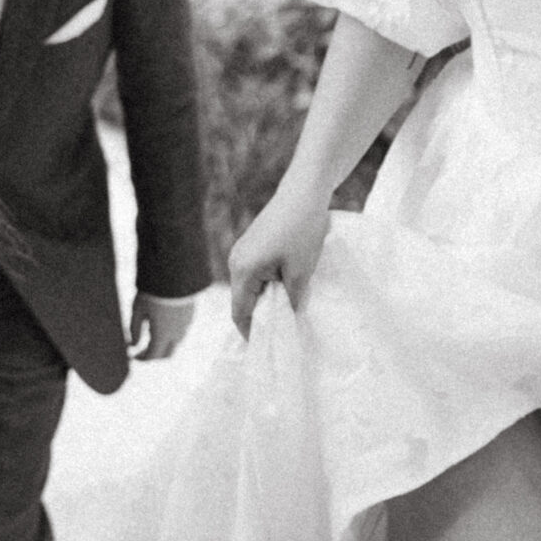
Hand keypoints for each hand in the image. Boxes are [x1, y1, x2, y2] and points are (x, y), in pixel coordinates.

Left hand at [129, 292, 195, 358]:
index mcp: (162, 334)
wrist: (176, 272)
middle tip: (143, 350)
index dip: (141, 358)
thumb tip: (133, 344)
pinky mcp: (191, 314)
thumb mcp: (137, 309)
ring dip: (164, 343)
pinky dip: (172, 333)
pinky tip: (163, 321)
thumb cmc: (153, 291)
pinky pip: (182, 330)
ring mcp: (186, 324)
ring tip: (151, 332)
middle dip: (155, 355)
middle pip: (167, 354)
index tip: (132, 355)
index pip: (152, 356)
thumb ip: (134, 329)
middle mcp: (176, 333)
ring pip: (176, 342)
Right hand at [228, 185, 331, 337]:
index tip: (267, 347)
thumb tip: (288, 320)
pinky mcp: (252, 243)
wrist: (304, 192)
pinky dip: (267, 283)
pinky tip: (287, 285)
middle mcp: (235, 261)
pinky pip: (254, 272)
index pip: (240, 312)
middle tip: (282, 330)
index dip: (252, 332)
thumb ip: (292, 300)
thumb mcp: (300, 272)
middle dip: (261, 316)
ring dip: (266, 298)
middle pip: (242, 300)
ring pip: (249, 286)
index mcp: (242, 271)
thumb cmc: (302, 231)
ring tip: (288, 308)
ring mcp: (242, 250)